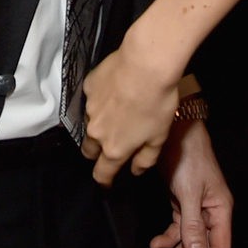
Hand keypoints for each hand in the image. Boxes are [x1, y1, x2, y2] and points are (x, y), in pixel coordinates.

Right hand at [81, 44, 178, 184]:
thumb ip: (145, 159)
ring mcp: (89, 108)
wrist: (145, 65)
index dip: (104, 180)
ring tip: (118, 110)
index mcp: (114, 148)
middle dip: (97, 153)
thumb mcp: (159, 138)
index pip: (101, 173)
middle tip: (111, 144)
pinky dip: (101, 99)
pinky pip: (91, 99)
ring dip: (100, 123)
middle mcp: (96, 131)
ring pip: (90, 122)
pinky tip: (115, 89)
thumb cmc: (158, 104)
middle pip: (89, 150)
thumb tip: (135, 171)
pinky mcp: (88, 87)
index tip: (107, 182)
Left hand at [150, 121, 232, 247]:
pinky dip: (167, 238)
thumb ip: (192, 225)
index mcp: (221, 211)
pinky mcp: (182, 201)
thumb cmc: (187, 159)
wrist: (176, 132)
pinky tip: (155, 245)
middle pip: (202, 247)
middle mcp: (211, 212)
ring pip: (188, 239)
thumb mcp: (189, 193)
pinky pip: (178, 227)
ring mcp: (196, 207)